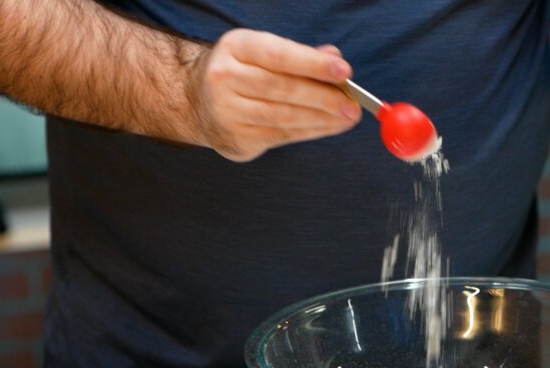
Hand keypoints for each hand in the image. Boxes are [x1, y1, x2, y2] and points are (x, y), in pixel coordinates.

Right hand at [187, 29, 361, 161]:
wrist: (196, 101)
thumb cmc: (242, 72)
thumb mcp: (262, 52)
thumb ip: (299, 54)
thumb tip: (334, 57)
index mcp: (235, 47)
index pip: (278, 56)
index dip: (312, 64)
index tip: (344, 71)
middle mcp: (225, 78)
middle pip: (282, 89)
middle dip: (323, 97)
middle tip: (353, 104)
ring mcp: (227, 112)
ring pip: (283, 116)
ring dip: (322, 118)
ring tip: (348, 117)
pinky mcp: (236, 139)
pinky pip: (281, 135)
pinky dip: (310, 131)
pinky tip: (329, 126)